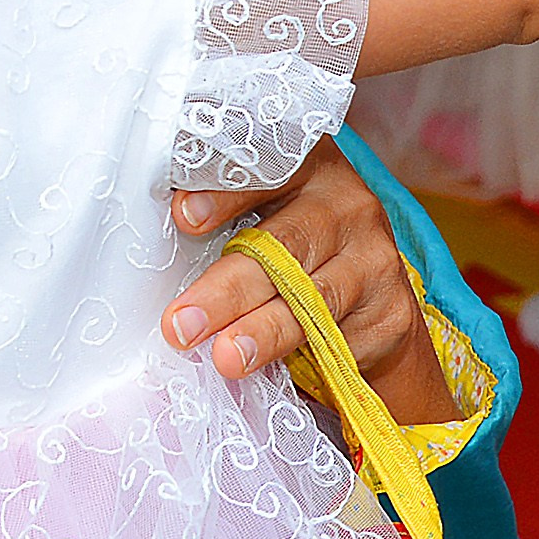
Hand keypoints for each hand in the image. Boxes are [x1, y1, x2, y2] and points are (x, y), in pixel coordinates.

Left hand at [162, 140, 457, 420]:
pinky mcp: (392, 310)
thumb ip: (223, 224)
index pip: (265, 169)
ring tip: (225, 357)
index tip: (184, 216)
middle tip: (181, 325)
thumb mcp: (262, 222)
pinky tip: (272, 373)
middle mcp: (346, 202)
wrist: (372, 308)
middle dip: (227, 287)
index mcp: (305, 165)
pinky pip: (342, 338)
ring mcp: (375, 256)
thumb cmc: (290, 256)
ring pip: (312, 297)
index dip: (225, 193)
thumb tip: (146, 249)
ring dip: (263, 331)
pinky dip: (302, 359)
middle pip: (284, 243)